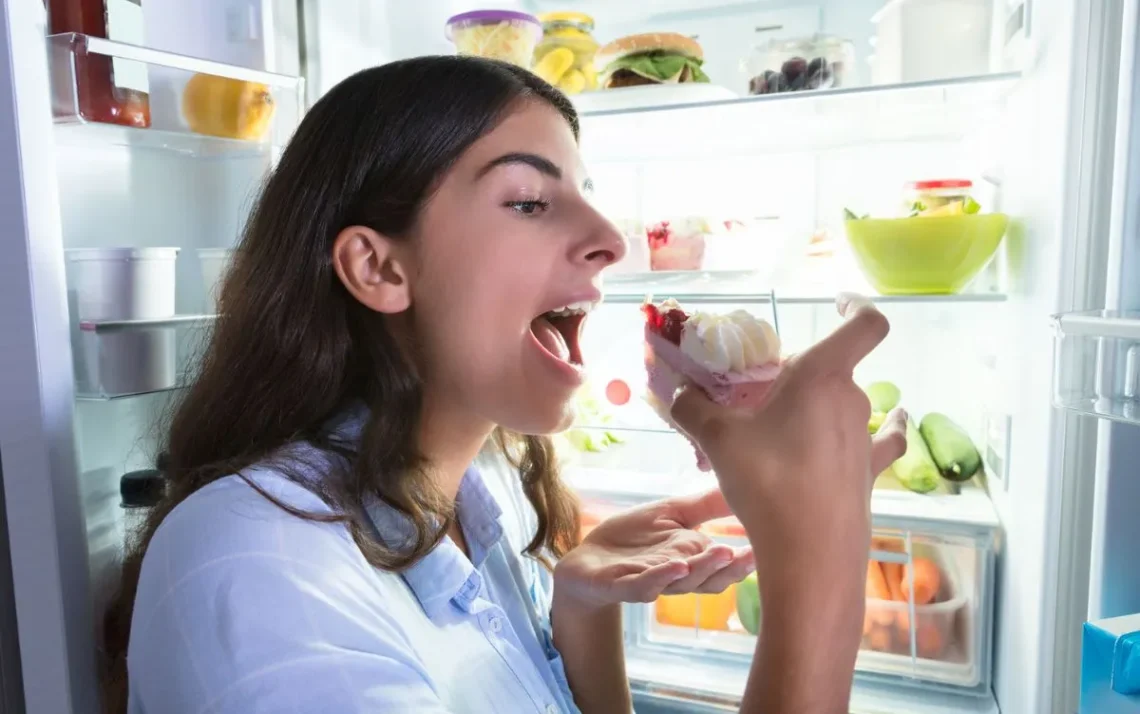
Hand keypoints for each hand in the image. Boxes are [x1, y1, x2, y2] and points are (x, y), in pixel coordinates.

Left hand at [553, 489, 753, 608]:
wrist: (586, 561)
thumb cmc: (633, 539)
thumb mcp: (673, 514)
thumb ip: (707, 505)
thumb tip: (743, 482)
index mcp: (693, 560)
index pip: (726, 563)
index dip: (747, 558)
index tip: (776, 544)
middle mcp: (677, 576)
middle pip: (710, 578)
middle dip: (732, 568)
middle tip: (752, 553)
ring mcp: (649, 582)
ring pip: (681, 582)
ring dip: (702, 569)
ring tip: (722, 551)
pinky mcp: (619, 585)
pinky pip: (641, 586)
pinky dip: (659, 578)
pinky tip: (675, 565)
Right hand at [669, 294, 906, 712]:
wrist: (810, 555)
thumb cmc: (768, 483)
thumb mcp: (718, 441)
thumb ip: (693, 408)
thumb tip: (676, 393)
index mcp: (822, 377)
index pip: (865, 324)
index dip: (858, 306)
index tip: (837, 302)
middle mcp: (853, 401)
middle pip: (836, 369)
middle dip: (803, 374)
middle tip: (763, 393)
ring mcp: (866, 439)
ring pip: (848, 406)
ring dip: (825, 407)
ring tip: (791, 423)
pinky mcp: (869, 474)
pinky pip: (876, 443)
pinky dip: (876, 434)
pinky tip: (880, 432)